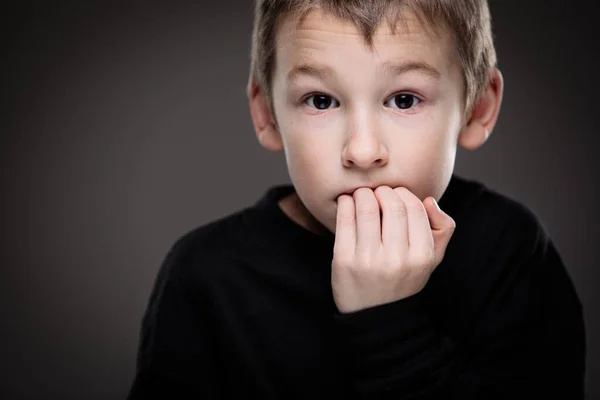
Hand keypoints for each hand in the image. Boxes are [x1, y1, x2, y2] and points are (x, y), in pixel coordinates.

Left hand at [332, 186, 455, 312]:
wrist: (374, 316)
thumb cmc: (403, 279)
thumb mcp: (431, 260)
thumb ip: (442, 229)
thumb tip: (428, 199)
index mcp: (421, 257)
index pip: (414, 207)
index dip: (403, 193)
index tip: (395, 194)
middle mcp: (396, 259)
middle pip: (391, 204)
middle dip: (383, 191)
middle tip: (377, 192)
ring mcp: (368, 260)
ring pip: (366, 207)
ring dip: (363, 193)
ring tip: (362, 196)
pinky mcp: (343, 260)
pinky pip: (344, 219)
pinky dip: (345, 203)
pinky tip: (347, 202)